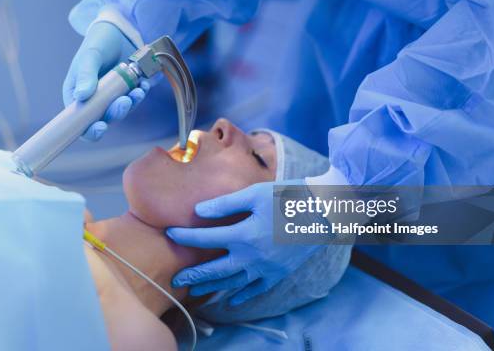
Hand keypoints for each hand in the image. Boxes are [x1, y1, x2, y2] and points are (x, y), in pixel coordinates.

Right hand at [63, 22, 147, 140]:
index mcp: (77, 95)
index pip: (80, 121)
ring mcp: (112, 97)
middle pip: (104, 118)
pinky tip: (144, 84)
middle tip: (125, 101)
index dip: (89, 130)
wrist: (119, 30)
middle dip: (116, 112)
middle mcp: (94, 100)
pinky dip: (140, 94)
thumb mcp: (89, 56)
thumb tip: (82, 97)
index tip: (100, 126)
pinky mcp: (128, 92)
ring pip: (121, 110)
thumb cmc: (98, 42)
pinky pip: (134, 99)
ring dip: (131, 103)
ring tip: (138, 90)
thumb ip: (86, 75)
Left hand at [166, 181, 320, 305]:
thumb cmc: (287, 197)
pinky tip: (232, 300)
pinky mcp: (278, 274)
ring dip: (212, 287)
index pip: (206, 239)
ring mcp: (266, 268)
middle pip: (215, 270)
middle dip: (193, 275)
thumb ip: (225, 204)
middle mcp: (253, 257)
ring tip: (195, 290)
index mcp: (245, 235)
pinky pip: (256, 289)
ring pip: (233, 283)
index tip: (170, 233)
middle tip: (175, 280)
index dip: (185, 236)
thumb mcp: (254, 194)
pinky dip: (243, 295)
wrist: (323, 212)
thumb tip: (199, 212)